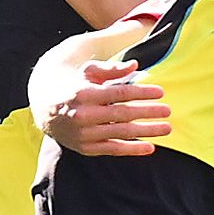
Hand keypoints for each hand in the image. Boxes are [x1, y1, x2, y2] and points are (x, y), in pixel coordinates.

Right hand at [41, 57, 169, 155]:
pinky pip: (112, 150)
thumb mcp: (87, 71)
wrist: (44, 107)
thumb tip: (135, 65)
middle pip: (123, 114)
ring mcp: (83, 134)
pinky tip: (150, 147)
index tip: (161, 92)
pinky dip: (132, 149)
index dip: (142, 92)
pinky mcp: (85, 148)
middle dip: (148, 112)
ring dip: (146, 131)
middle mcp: (83, 115)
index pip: (119, 93)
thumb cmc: (72, 83)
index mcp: (84, 93)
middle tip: (168, 111)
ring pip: (120, 133)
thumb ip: (111, 69)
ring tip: (167, 128)